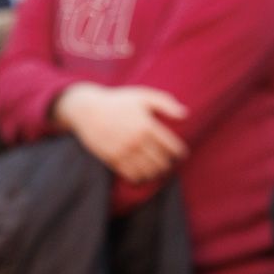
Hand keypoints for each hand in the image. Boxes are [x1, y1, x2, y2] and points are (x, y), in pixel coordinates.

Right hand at [54, 84, 188, 184]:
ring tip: (157, 171)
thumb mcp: (142, 95)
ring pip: (147, 171)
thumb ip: (165, 103)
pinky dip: (140, 178)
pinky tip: (143, 175)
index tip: (181, 154)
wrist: (87, 110)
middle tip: (168, 164)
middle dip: (168, 165)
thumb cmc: (117, 101)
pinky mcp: (113, 159)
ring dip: (155, 174)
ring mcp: (124, 151)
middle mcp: (137, 140)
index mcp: (147, 125)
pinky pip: (131, 175)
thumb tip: (185, 114)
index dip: (179, 152)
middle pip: (160, 161)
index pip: (170, 146)